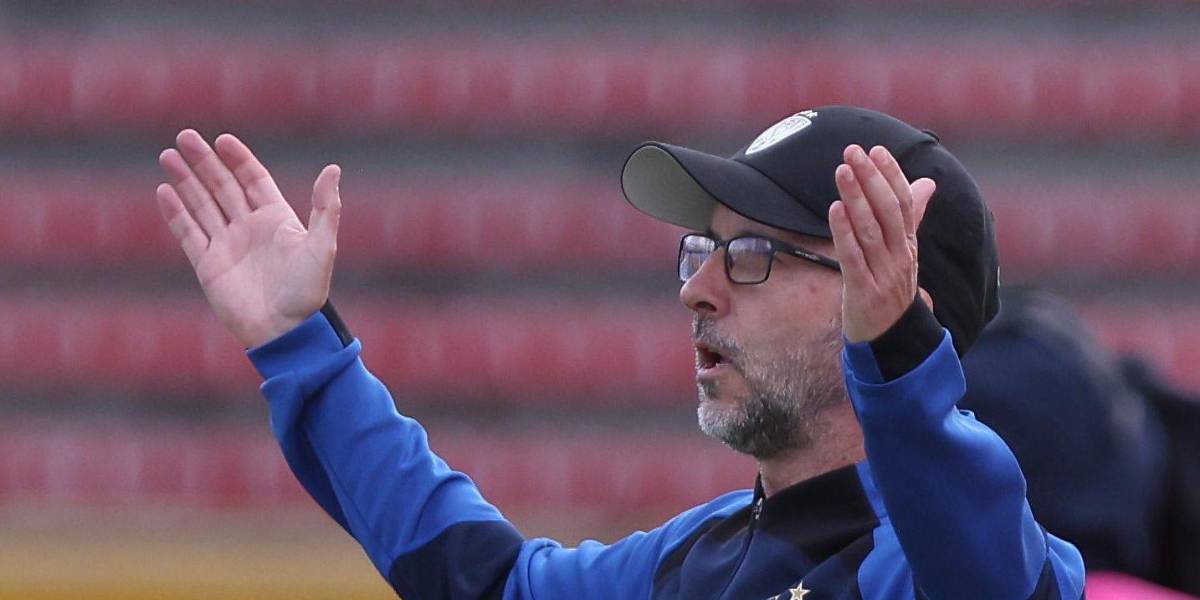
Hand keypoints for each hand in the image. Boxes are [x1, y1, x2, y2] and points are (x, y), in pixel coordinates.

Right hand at [156, 130, 341, 347]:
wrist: (285, 331)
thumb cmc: (308, 291)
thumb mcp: (323, 246)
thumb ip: (326, 208)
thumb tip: (333, 169)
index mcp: (276, 219)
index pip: (252, 180)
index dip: (238, 159)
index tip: (222, 140)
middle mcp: (250, 228)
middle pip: (222, 186)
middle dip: (204, 162)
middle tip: (185, 136)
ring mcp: (227, 245)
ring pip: (201, 204)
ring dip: (185, 181)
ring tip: (168, 155)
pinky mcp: (208, 265)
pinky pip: (188, 233)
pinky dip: (176, 212)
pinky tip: (164, 191)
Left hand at [829, 144, 934, 343]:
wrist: (891, 343)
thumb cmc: (890, 291)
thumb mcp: (904, 254)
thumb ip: (913, 217)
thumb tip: (928, 183)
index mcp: (909, 245)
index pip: (905, 203)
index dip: (891, 175)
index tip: (876, 150)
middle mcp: (900, 257)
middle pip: (889, 211)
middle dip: (871, 178)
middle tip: (853, 151)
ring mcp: (884, 275)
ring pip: (871, 230)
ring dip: (856, 198)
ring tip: (842, 171)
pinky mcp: (864, 292)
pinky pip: (854, 258)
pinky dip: (844, 233)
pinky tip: (834, 210)